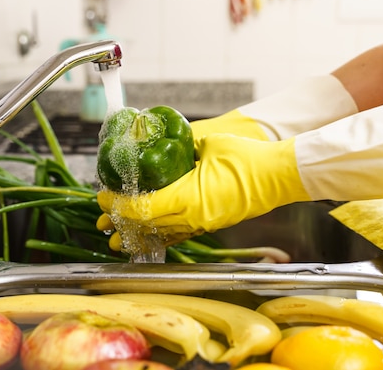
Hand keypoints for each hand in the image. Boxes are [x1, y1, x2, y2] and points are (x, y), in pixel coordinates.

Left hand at [97, 134, 310, 247]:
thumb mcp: (209, 145)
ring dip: (138, 235)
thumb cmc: (249, 158)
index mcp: (190, 198)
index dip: (119, 205)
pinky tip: (148, 236)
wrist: (280, 176)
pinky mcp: (210, 224)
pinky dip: (159, 235)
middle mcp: (194, 217)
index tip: (104, 196)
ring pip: (162, 234)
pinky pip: (179, 234)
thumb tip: (161, 145)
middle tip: (102, 219)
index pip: (143, 208)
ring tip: (118, 239)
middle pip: (148, 225)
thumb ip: (182, 148)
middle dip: (122, 222)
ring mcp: (203, 224)